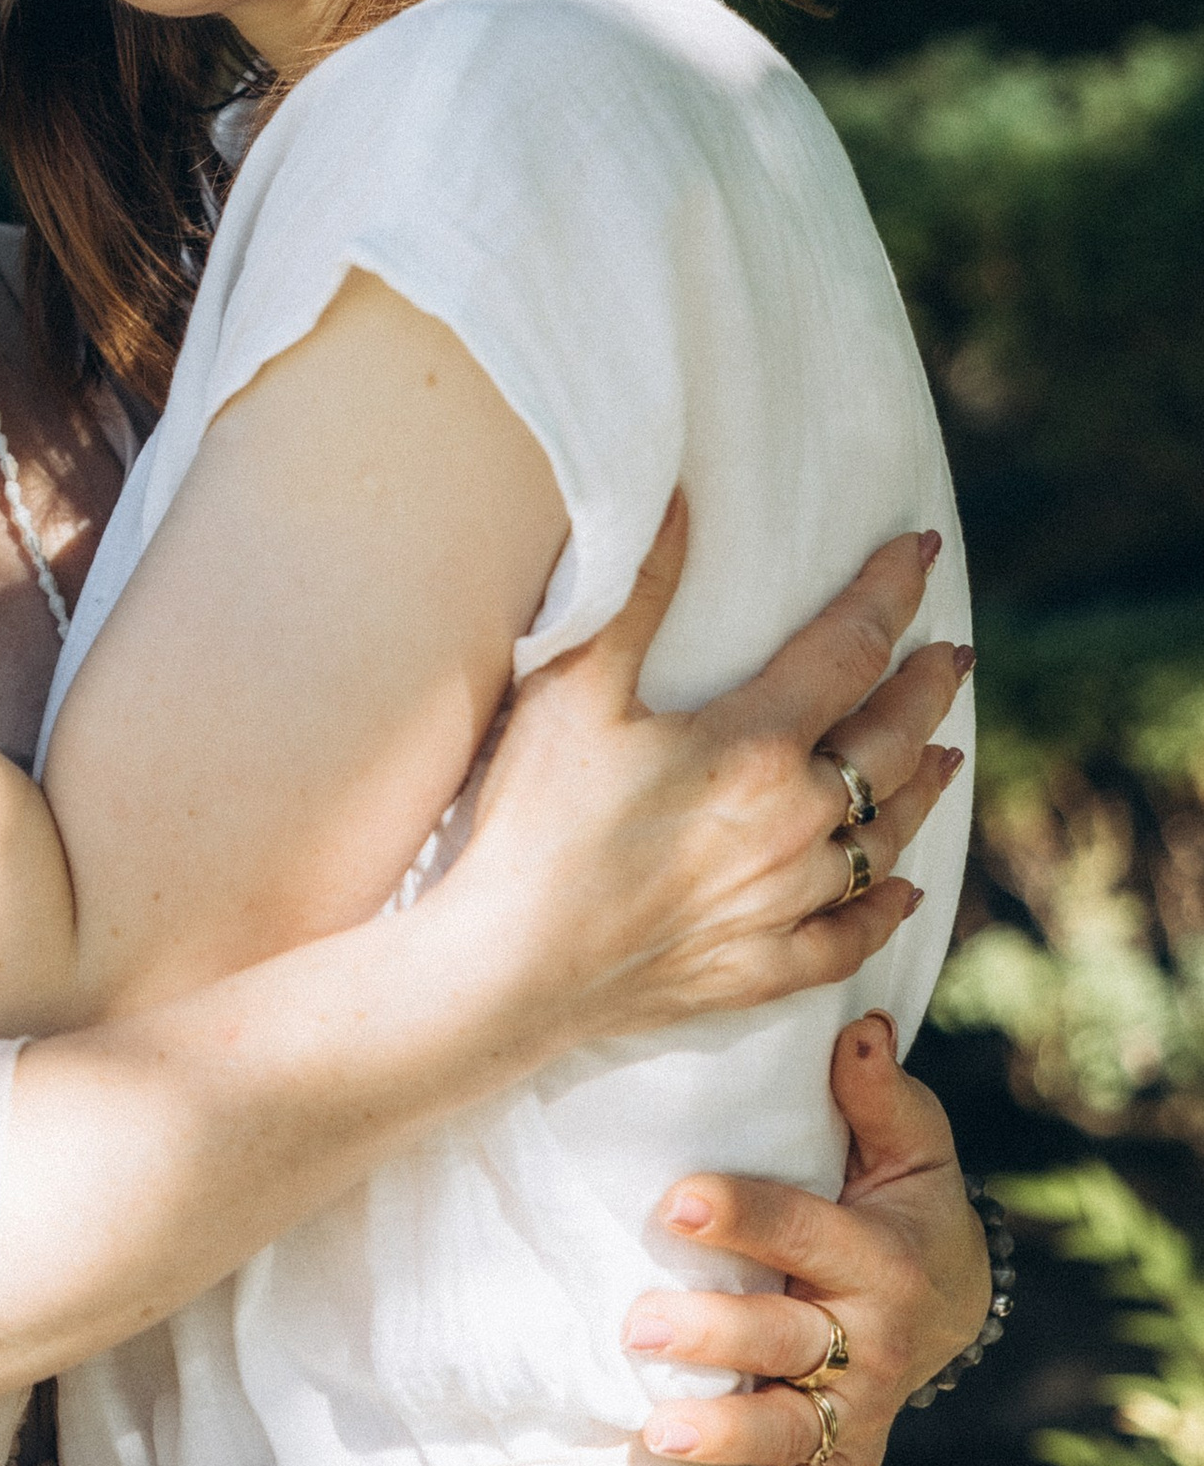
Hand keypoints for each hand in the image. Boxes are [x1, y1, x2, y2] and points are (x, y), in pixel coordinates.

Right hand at [458, 500, 967, 1031]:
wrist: (509, 966)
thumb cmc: (535, 819)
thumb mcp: (576, 688)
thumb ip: (640, 591)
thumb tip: (681, 498)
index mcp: (757, 745)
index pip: (851, 647)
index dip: (891, 590)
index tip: (922, 549)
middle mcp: (796, 822)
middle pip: (893, 742)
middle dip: (929, 689)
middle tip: (955, 655)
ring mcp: (787, 902)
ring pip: (888, 839)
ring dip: (925, 789)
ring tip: (947, 755)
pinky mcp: (764, 967)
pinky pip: (854, 935)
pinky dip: (888, 908)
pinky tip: (907, 890)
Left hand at [626, 1017, 988, 1465]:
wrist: (954, 1292)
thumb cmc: (905, 1197)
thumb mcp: (909, 1141)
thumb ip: (878, 1094)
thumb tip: (854, 1025)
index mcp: (881, 1256)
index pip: (804, 1231)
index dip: (743, 1215)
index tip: (675, 1200)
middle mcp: (873, 1341)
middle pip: (788, 1341)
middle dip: (716, 1335)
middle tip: (641, 1326)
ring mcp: (859, 1406)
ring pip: (792, 1428)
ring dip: (727, 1438)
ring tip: (659, 1436)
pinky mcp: (844, 1453)